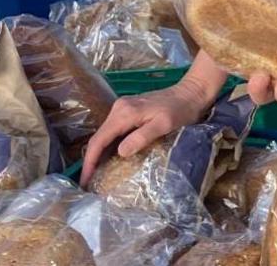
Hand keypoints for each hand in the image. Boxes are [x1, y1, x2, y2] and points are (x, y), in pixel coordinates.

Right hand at [80, 77, 215, 184]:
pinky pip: (114, 131)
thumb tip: (120, 152)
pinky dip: (109, 146)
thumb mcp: (164, 124)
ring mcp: (122, 109)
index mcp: (124, 113)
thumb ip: (142, 137)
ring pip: (105, 135)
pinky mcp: (129, 111)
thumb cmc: (181, 110)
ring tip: (96, 175)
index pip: (99, 140)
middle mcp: (118, 109)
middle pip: (98, 137)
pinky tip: (109, 159)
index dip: (90, 161)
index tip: (84, 180)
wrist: (192, 92)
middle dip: (91, 160)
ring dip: (99, 154)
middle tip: (88, 183)